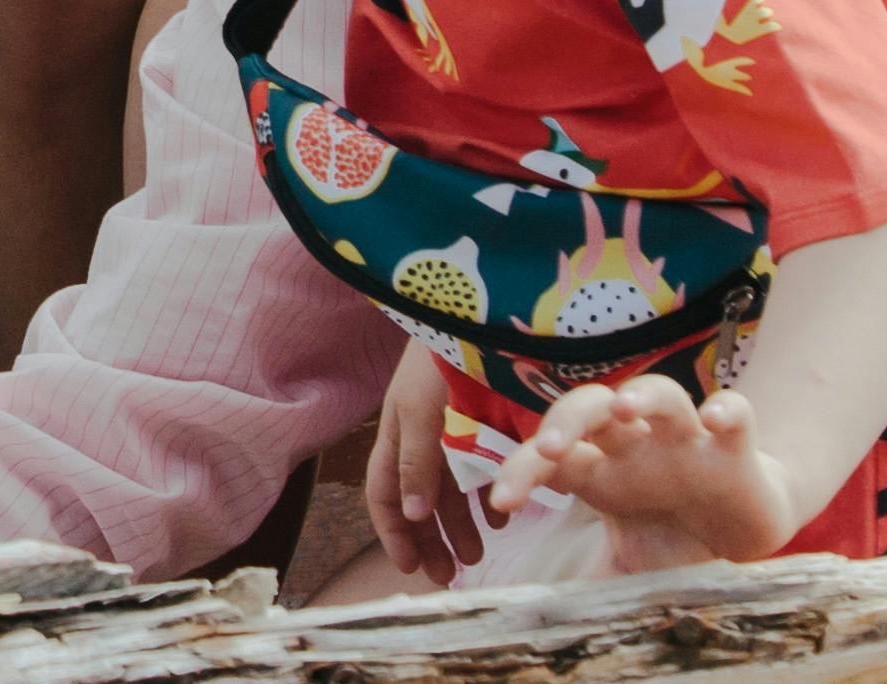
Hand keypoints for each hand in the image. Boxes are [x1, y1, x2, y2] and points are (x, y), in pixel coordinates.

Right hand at [368, 344, 486, 583]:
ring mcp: (449, 432)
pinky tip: (502, 520)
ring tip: (476, 558)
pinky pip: (479, 471)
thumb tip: (409, 514)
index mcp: (396, 434)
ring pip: (449, 491)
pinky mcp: (481, 424)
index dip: (392, 532)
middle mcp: (419, 438)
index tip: (409, 568)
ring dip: (459, 527)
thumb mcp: (422, 410)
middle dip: (428, 541)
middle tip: (447, 576)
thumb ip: (415, 461)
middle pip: (417, 500)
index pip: (384, 495)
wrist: (475, 311)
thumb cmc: (441, 357)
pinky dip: (488, 498)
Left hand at [485, 376, 788, 572]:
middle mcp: (636, 445)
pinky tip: (715, 417)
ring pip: (659, 392)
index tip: (501, 502)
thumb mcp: (625, 569)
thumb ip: (587, 586)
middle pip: (591, 407)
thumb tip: (537, 621)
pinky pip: (737, 414)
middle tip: (549, 447)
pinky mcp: (735, 450)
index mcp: (600, 469)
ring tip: (623, 407)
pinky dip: (728, 409)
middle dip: (565, 419)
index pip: (550, 457)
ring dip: (640, 395)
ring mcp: (685, 441)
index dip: (522, 471)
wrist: (742, 531)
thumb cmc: (673, 540)